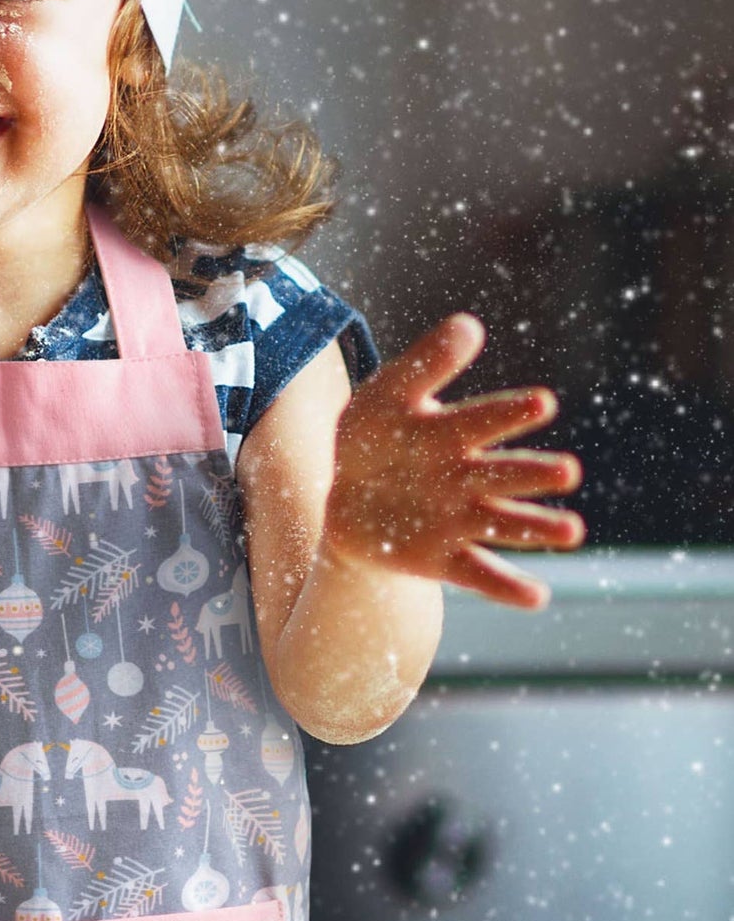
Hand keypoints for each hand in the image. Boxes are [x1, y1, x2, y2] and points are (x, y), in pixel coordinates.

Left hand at [322, 313, 584, 607]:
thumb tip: (468, 324)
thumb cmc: (375, 438)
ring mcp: (457, 519)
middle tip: (567, 470)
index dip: (509, 412)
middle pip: (503, 474)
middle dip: (532, 472)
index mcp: (452, 433)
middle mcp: (466, 477)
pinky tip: (536, 596)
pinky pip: (478, 574)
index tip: (542, 402)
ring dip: (536, 528)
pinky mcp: (442, 559)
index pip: (484, 419)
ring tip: (571, 531)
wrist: (347, 498)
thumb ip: (425, 364)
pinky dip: (506, 587)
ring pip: (503, 523)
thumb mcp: (386, 396)